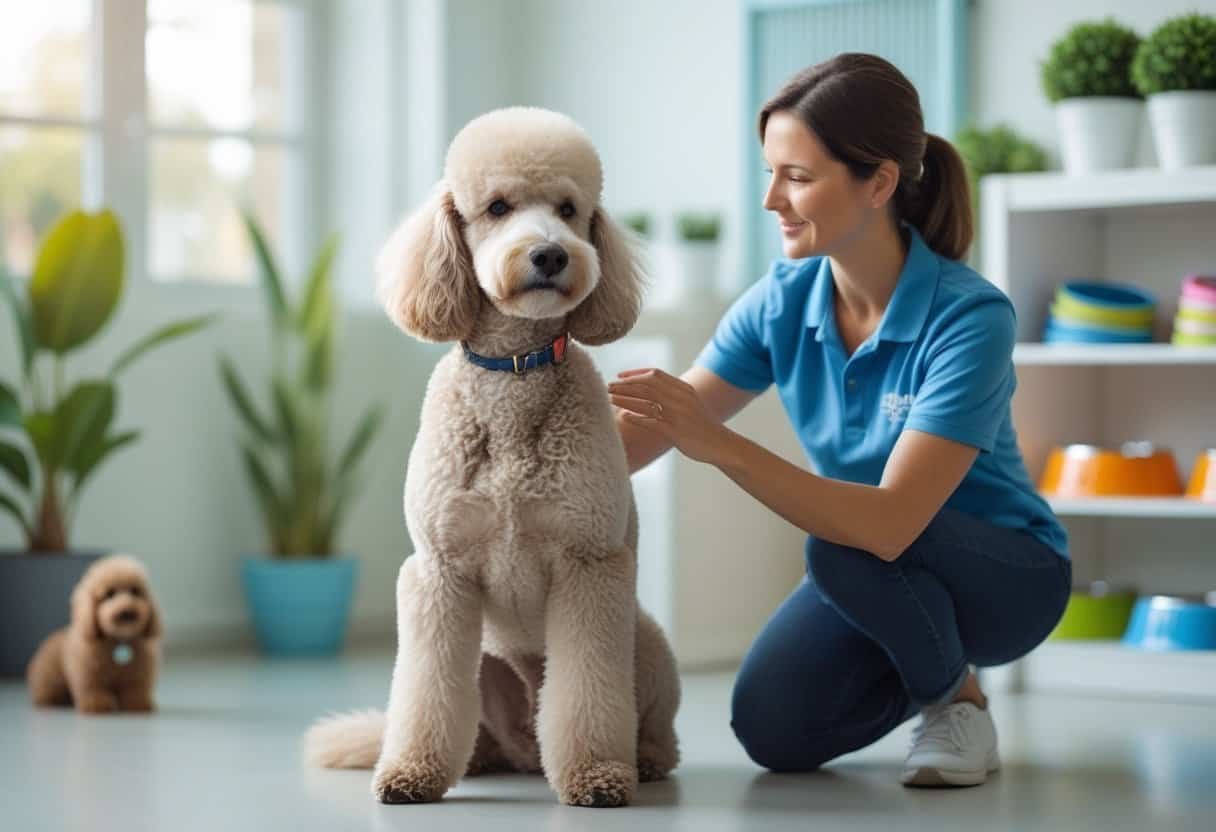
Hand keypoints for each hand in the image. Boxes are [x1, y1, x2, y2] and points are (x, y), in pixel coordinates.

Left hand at [608, 368, 733, 465]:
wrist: (722, 444)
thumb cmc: (703, 425)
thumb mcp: (690, 403)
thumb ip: (674, 394)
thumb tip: (651, 388)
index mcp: (684, 388)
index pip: (655, 374)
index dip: (635, 374)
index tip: (619, 376)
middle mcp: (680, 398)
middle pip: (647, 385)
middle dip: (625, 385)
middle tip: (608, 387)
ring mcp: (678, 414)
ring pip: (646, 401)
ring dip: (625, 399)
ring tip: (609, 399)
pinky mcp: (676, 431)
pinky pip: (651, 422)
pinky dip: (636, 418)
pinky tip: (623, 417)